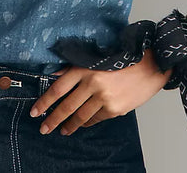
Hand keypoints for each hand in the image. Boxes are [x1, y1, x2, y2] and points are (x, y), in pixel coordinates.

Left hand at [30, 49, 172, 136]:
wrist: (151, 65)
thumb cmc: (123, 58)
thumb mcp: (97, 57)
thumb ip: (75, 67)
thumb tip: (55, 74)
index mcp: (85, 67)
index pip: (58, 87)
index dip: (45, 101)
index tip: (35, 111)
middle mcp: (93, 83)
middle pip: (66, 106)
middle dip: (53, 119)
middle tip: (44, 127)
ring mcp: (104, 98)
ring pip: (80, 116)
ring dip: (69, 125)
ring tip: (62, 129)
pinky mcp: (114, 109)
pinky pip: (95, 119)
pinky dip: (86, 123)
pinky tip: (81, 124)